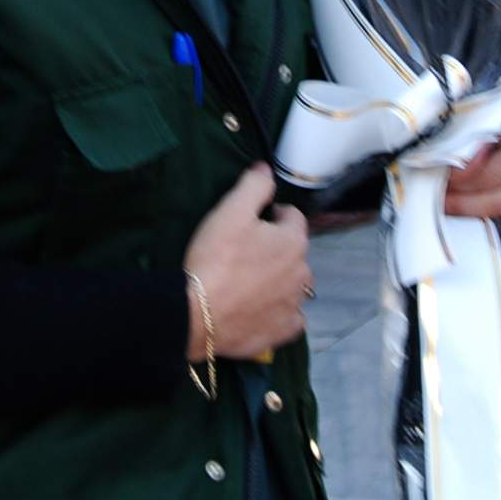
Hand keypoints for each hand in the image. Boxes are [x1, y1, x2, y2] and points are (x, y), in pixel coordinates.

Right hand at [182, 163, 311, 360]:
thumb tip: (266, 168)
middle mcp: (302, 273)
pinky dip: (281, 312)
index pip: (292, 217)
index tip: (251, 222)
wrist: (198, 314)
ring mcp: (293, 305)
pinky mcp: (281, 331)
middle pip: (294, 252)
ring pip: (294, 285)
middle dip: (276, 248)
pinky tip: (262, 309)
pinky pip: (291, 318)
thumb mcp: (230, 211)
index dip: (272, 215)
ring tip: (250, 282)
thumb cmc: (215, 258)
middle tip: (245, 253)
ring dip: (280, 280)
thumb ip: (254, 186)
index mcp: (293, 241)